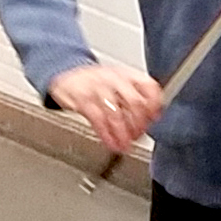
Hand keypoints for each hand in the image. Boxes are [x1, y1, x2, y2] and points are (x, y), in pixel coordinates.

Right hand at [50, 61, 166, 154]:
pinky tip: (112, 143)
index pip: (149, 86)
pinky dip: (107, 135)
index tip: (154, 119)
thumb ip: (135, 98)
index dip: (154, 105)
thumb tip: (153, 118)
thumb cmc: (95, 83)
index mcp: (127, 75)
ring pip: (116, 114)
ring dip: (123, 133)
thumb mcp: (118, 84)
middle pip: (134, 102)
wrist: (66, 76)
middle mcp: (114, 79)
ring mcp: (98, 88)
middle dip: (139, 123)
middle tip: (138, 136)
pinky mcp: (83, 99)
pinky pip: (98, 120)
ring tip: (125, 145)